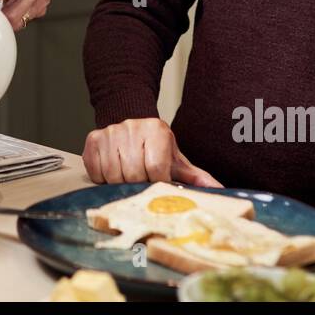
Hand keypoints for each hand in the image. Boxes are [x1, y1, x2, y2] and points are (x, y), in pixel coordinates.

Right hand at [82, 118, 221, 186]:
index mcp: (157, 131)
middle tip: (141, 179)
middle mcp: (132, 128)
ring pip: (113, 174)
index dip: (156, 181)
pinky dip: (103, 177)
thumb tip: (221, 191)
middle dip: (138, 183)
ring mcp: (111, 133)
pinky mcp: (93, 139)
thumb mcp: (176, 159)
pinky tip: (113, 168)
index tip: (157, 181)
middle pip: (133, 173)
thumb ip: (197, 177)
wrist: (131, 123)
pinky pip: (96, 171)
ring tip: (128, 174)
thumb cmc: (155, 147)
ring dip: (120, 182)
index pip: (156, 167)